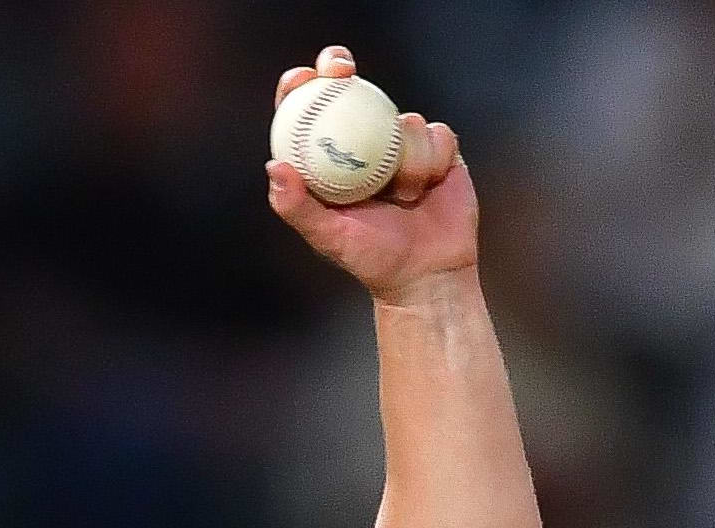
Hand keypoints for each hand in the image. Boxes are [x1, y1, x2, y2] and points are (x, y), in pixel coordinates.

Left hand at [267, 46, 480, 301]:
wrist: (426, 274)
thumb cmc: (371, 259)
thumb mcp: (328, 236)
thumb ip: (297, 205)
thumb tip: (275, 165)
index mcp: (330, 160)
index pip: (308, 112)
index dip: (301, 86)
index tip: (302, 78)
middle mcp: (364, 145)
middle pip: (349, 89)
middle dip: (339, 67)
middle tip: (341, 70)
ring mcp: (402, 144)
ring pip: (403, 118)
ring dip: (404, 155)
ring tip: (403, 198)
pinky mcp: (439, 149)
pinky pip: (437, 133)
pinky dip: (431, 159)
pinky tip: (428, 188)